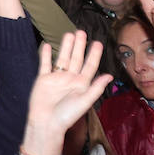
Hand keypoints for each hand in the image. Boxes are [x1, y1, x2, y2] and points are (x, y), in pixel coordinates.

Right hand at [23, 31, 113, 154]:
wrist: (46, 122)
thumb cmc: (67, 115)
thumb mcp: (85, 101)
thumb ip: (96, 87)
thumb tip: (110, 76)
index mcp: (82, 84)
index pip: (89, 65)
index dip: (94, 54)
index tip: (97, 43)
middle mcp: (70, 79)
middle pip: (76, 59)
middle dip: (79, 46)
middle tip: (81, 32)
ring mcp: (56, 78)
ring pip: (61, 58)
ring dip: (65, 47)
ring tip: (68, 34)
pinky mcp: (43, 79)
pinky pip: (45, 64)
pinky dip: (45, 55)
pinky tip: (46, 45)